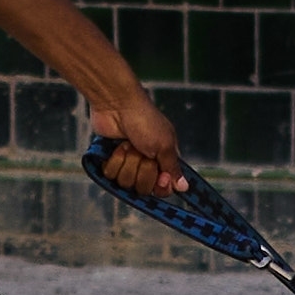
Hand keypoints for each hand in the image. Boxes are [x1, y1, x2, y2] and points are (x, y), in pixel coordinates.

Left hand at [80, 80, 181, 194]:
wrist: (117, 105)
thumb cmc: (145, 121)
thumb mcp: (164, 145)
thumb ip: (173, 168)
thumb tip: (184, 188)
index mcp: (163, 161)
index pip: (163, 189)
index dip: (160, 186)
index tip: (161, 176)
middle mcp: (145, 165)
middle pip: (144, 188)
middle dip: (142, 170)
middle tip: (142, 152)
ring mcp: (127, 163)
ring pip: (126, 183)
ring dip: (128, 163)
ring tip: (129, 145)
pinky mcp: (110, 160)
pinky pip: (110, 176)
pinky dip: (114, 161)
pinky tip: (117, 147)